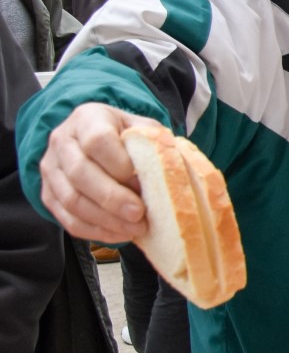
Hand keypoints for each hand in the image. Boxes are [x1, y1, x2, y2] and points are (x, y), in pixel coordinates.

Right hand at [38, 103, 161, 243]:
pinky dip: (95, 231)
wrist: (95, 139)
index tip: (141, 181)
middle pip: (80, 173)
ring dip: (105, 219)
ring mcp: (51, 169)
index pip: (97, 140)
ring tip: (135, 228)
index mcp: (88, 118)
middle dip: (112, 198)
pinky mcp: (48, 195)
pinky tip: (120, 233)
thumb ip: (156, 144)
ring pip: (71, 200)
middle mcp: (62, 141)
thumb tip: (175, 169)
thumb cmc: (126, 135)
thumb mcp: (144, 129)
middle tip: (139, 214)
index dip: (119, 164)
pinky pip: (68, 219)